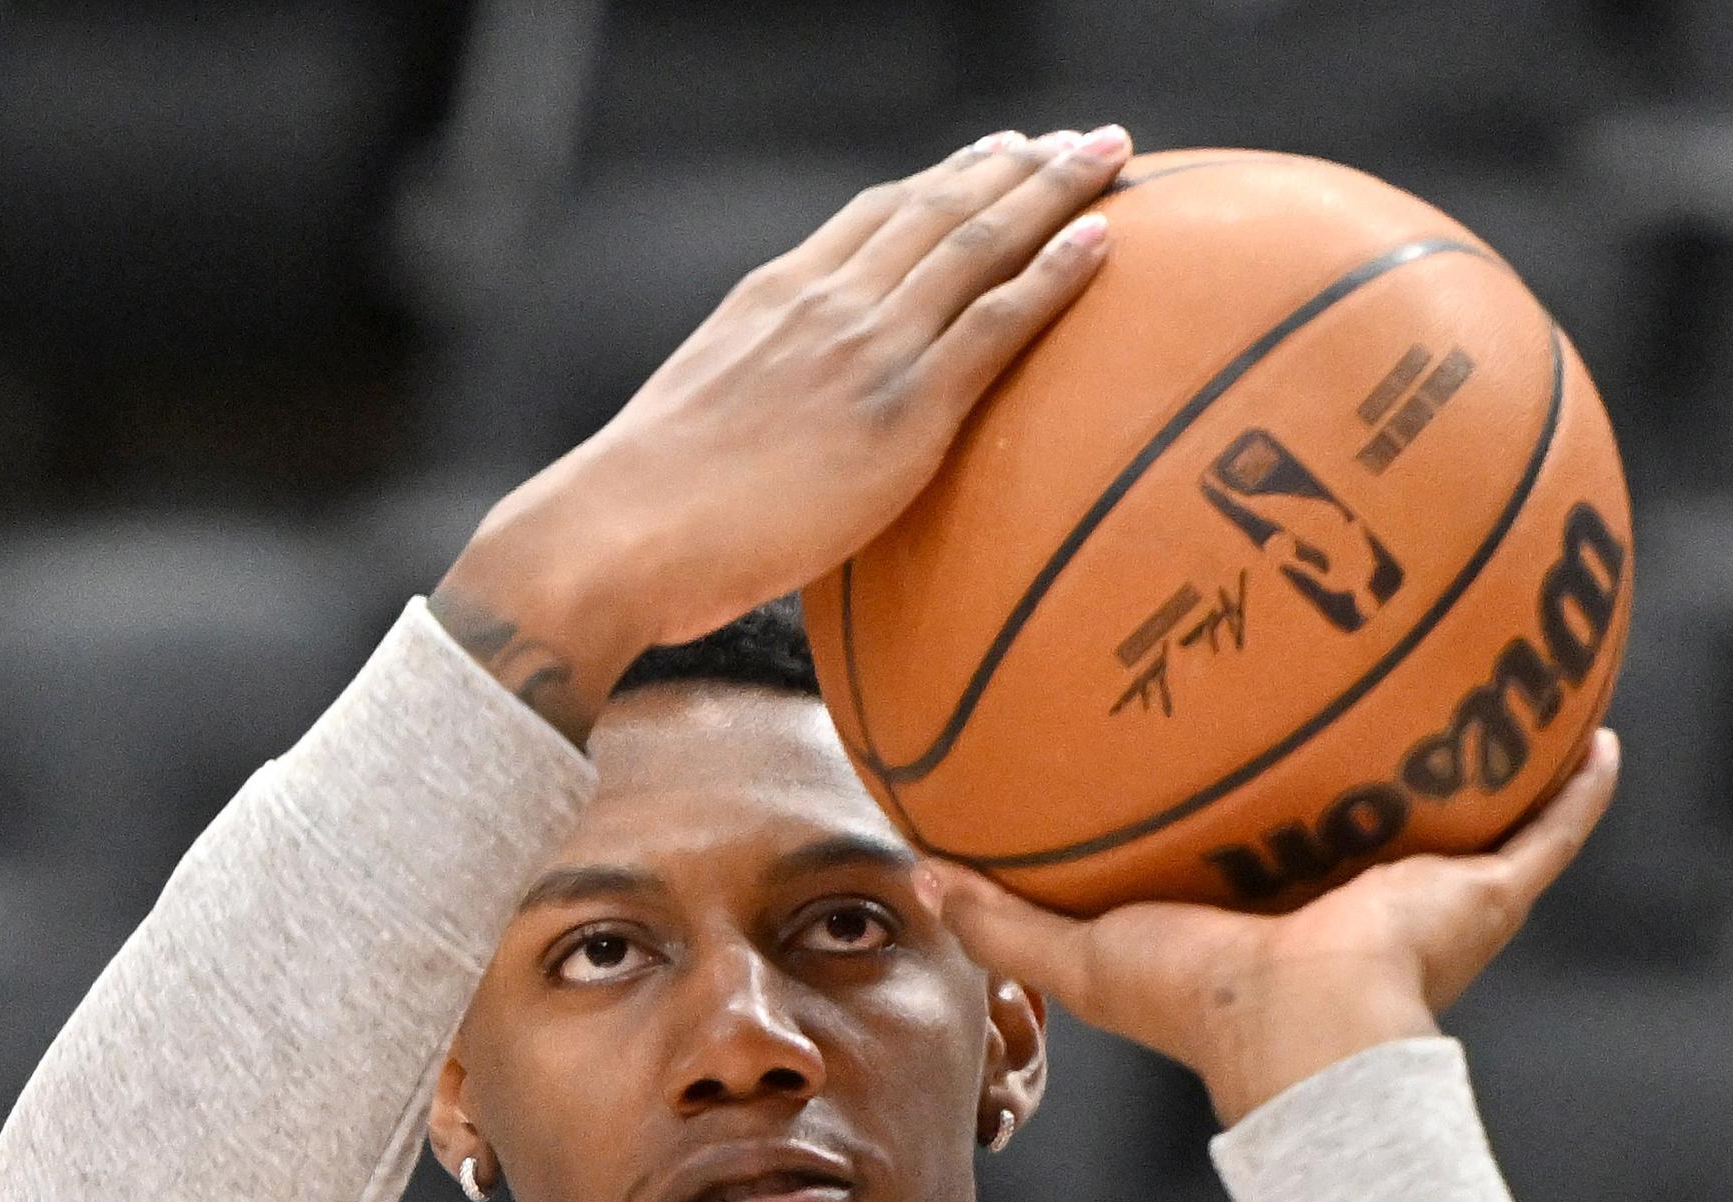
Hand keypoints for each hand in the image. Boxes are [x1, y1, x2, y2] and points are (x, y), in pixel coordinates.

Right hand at [432, 126, 1130, 739]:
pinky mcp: (901, 409)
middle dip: (1017, 165)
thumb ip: (760, 401)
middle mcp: (826, 301)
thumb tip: (779, 441)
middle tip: (1078, 139)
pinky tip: (1103, 241)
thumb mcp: (704, 419)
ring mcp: (866, 348)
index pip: (877, 214)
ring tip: (1111, 156)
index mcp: (776, 295)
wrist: (622, 531)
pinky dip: (1055, 274)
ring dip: (1053, 192)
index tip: (992, 152)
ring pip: (978, 242)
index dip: (946, 177)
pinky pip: (995, 321)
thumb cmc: (649, 511)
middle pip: (940, 207)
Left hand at [925, 731, 1622, 1126]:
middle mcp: (1360, 890)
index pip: (1270, 827)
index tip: (1253, 709)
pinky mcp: (1487, 891)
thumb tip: (917, 875)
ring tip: (1509, 665)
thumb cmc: (1206, 1004)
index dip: (1266, 778)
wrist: (1311, 1034)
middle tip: (1375, 652)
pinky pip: (1552, 830)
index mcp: (1275, 902)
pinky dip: (1580, 788)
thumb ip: (1004, 922)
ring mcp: (1432, 890)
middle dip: (1386, 745)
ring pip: (1476, 804)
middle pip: (1380, 802)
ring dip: (1495, 746)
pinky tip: (1602, 730)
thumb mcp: (1088, 955)